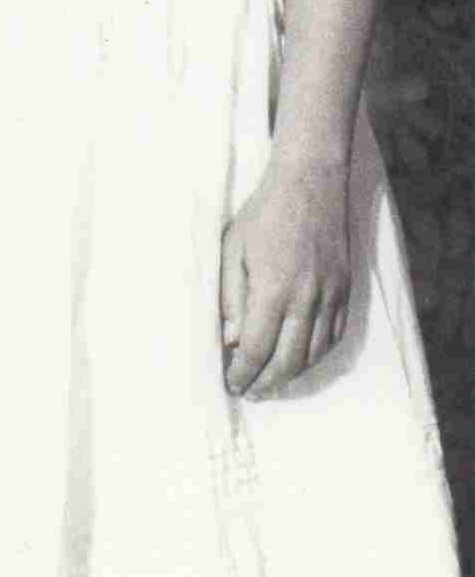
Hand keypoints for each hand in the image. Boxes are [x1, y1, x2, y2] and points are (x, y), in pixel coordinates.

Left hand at [219, 159, 350, 396]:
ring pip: (315, 354)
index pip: (255, 349)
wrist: (310, 183)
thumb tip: (231, 339)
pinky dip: (318, 356)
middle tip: (250, 392)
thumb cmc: (263, 214)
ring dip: (292, 375)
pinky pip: (335, 336)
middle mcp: (305, 299)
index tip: (232, 384)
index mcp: (272, 289)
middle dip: (267, 384)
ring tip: (273, 382)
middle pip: (288, 361)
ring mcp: (330, 296)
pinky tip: (301, 360)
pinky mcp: (346, 290)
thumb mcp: (232, 250)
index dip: (242, 373)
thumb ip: (231, 297)